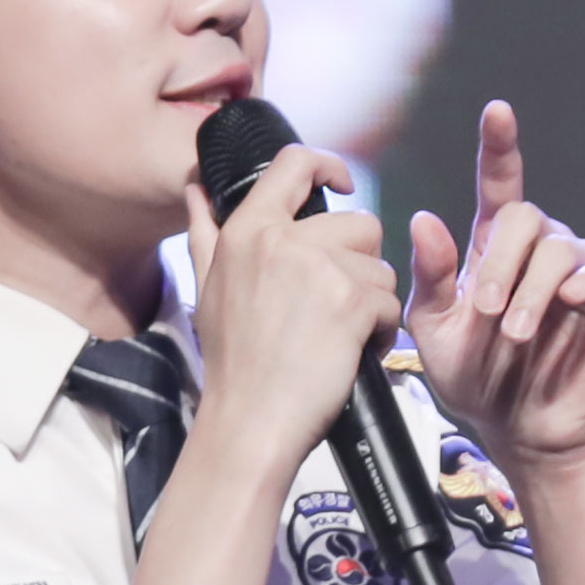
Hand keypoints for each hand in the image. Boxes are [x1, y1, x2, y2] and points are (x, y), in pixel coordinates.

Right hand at [183, 143, 401, 477]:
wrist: (250, 420)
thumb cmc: (232, 362)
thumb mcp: (206, 288)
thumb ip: (205, 233)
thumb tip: (196, 188)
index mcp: (247, 230)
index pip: (294, 163)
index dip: (327, 166)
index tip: (343, 185)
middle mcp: (282, 241)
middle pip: (359, 222)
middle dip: (361, 263)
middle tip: (337, 304)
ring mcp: (319, 269)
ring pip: (379, 266)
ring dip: (371, 302)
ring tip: (340, 335)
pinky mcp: (350, 303)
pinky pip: (388, 302)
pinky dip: (380, 331)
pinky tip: (353, 351)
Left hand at [404, 101, 584, 475]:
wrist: (522, 431)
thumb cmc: (476, 379)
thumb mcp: (435, 331)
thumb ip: (431, 277)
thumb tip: (424, 219)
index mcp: (494, 248)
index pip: (499, 184)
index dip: (500, 146)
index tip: (497, 111)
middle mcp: (539, 249)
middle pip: (526, 216)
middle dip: (501, 262)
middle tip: (485, 311)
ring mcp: (578, 270)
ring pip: (560, 247)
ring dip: (532, 289)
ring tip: (513, 332)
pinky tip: (572, 299)